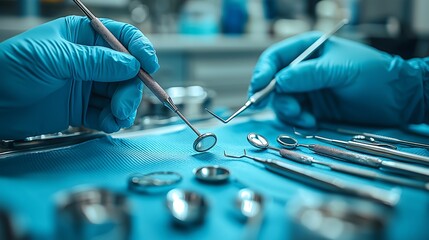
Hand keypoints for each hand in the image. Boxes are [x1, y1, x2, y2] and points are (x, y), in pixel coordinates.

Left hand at [0, 16, 158, 138]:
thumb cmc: (10, 69)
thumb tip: (130, 64)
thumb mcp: (54, 58)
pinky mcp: (81, 108)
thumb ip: (95, 62)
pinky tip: (109, 124)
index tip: (150, 65)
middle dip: (131, 89)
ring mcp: (86, 85)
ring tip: (117, 118)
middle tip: (125, 105)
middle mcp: (88, 60)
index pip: (121, 37)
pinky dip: (112, 121)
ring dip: (124, 108)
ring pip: (120, 95)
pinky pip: (107, 114)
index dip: (139, 50)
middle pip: (126, 72)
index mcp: (82, 37)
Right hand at [249, 32, 426, 127]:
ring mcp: (306, 90)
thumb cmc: (372, 75)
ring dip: (289, 111)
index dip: (263, 72)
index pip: (275, 58)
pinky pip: (293, 115)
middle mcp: (302, 70)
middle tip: (290, 108)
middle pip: (272, 83)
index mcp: (308, 50)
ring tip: (306, 117)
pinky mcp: (312, 108)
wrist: (396, 100)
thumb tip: (278, 81)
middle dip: (276, 97)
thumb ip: (309, 75)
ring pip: (281, 101)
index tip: (258, 88)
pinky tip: (312, 122)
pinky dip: (298, 120)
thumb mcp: (340, 69)